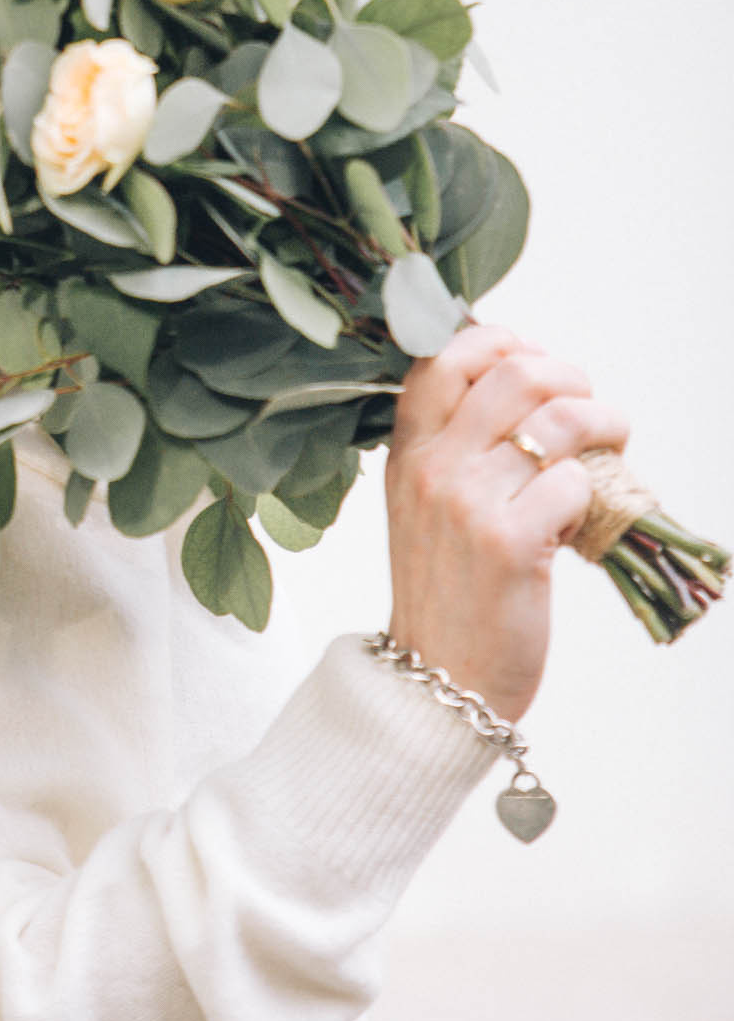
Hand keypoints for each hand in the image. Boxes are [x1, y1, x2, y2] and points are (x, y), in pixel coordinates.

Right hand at [384, 324, 629, 719]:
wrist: (438, 679)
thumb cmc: (446, 593)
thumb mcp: (423, 509)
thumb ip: (455, 449)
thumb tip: (527, 390)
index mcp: (407, 453)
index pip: (443, 356)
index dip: (500, 340)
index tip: (535, 361)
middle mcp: (432, 468)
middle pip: (513, 372)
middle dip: (569, 376)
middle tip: (588, 406)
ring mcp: (468, 503)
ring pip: (556, 419)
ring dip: (602, 421)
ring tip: (612, 442)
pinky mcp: (510, 544)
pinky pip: (573, 484)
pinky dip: (592, 495)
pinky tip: (583, 520)